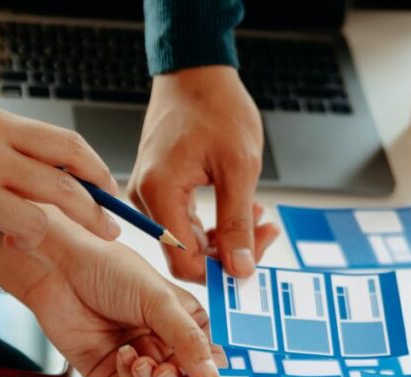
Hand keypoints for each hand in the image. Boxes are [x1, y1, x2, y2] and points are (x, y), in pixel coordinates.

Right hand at [0, 93, 121, 265]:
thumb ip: (8, 145)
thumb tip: (58, 169)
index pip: (67, 146)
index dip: (99, 172)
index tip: (112, 192)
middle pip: (65, 190)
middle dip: (96, 216)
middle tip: (110, 233)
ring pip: (34, 227)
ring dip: (31, 237)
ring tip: (8, 231)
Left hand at [0, 207, 223, 376]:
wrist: (59, 268)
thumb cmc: (108, 268)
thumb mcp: (159, 300)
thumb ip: (188, 339)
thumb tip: (212, 375)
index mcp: (185, 322)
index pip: (210, 358)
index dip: (212, 373)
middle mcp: (165, 342)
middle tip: (171, 373)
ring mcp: (139, 358)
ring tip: (147, 365)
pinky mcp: (111, 370)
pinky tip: (124, 354)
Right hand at [128, 66, 278, 281]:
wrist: (198, 70)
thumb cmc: (217, 106)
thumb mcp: (239, 167)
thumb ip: (238, 223)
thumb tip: (240, 269)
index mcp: (158, 193)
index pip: (183, 260)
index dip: (220, 272)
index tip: (253, 265)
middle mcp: (145, 198)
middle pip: (187, 254)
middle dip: (230, 252)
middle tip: (265, 232)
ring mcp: (151, 194)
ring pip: (191, 240)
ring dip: (229, 236)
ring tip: (260, 216)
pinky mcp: (162, 189)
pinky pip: (189, 222)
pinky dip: (219, 222)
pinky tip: (245, 210)